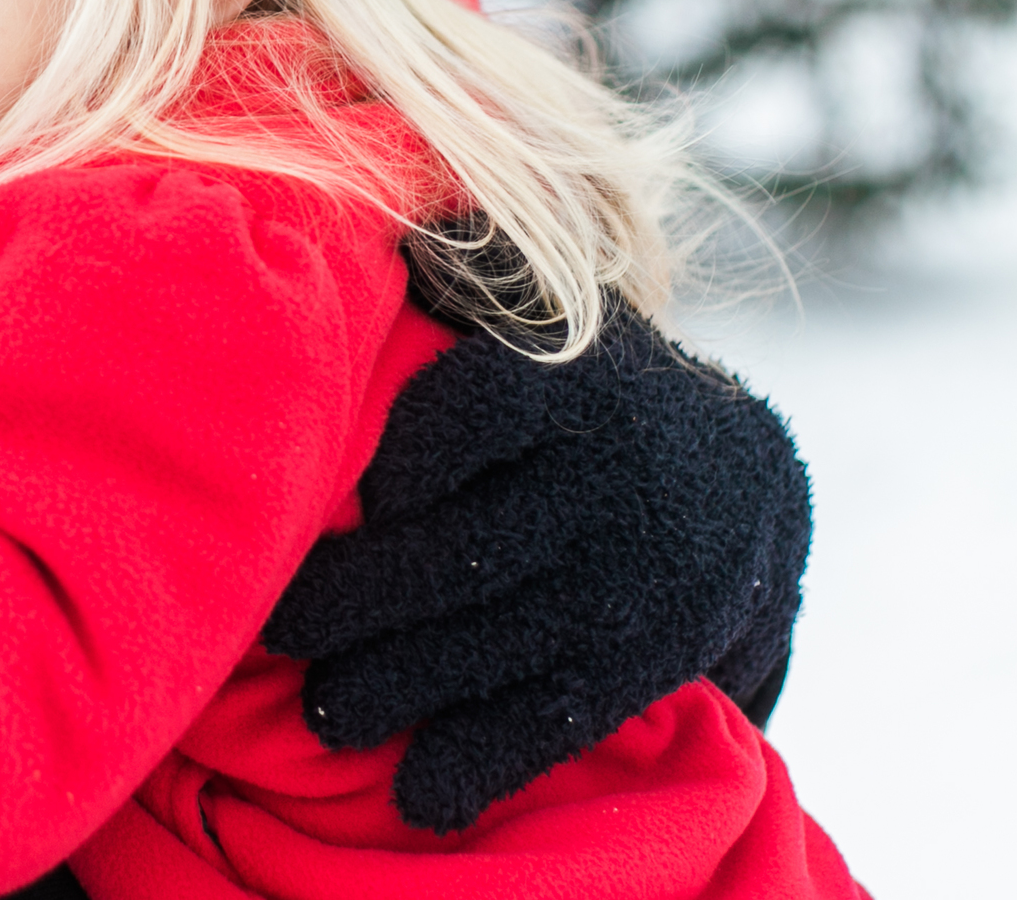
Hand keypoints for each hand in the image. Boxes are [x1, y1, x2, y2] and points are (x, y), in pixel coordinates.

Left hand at [261, 301, 809, 832]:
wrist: (740, 479)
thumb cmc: (576, 388)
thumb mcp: (539, 311)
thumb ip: (465, 269)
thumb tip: (390, 221)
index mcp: (568, 383)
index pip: (471, 412)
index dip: (402, 456)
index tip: (346, 489)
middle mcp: (610, 485)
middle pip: (462, 550)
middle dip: (359, 600)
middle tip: (276, 629)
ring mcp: (633, 583)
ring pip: (493, 644)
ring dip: (396, 687)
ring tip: (323, 711)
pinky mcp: (645, 663)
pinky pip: (555, 718)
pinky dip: (483, 760)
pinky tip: (419, 795)